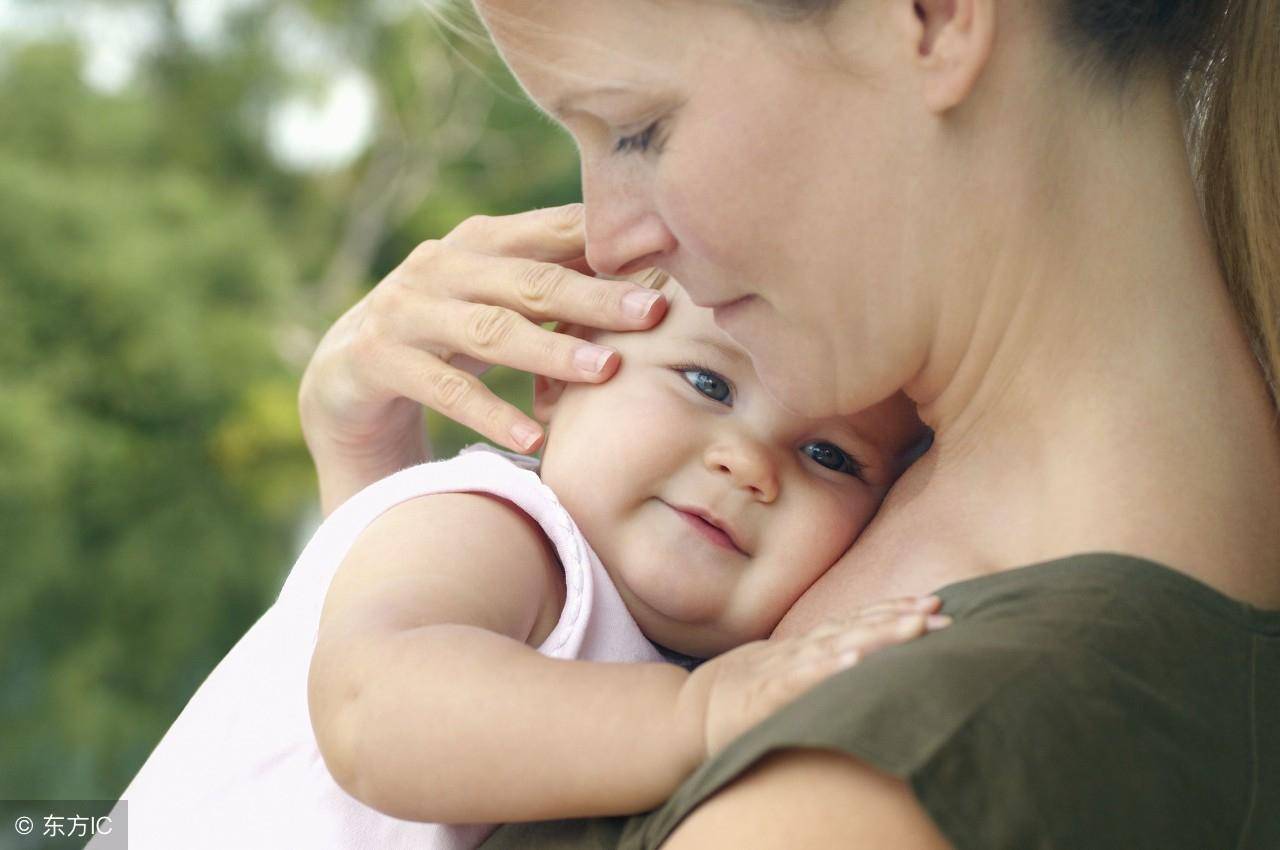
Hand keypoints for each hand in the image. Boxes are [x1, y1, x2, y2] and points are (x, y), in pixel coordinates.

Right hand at [298, 204, 667, 511]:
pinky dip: (490, 414)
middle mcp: (441, 266)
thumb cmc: (446, 333)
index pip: (551, 231)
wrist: (345, 376)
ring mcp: (405, 311)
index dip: (607, 243)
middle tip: (652, 312)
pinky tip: (531, 440)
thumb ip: (555, 278)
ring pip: (489, 329)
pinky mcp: (377, 360)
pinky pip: (443, 389)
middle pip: (528, 279)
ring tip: (604, 370)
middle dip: (594, 294)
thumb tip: (648, 264)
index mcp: (480, 241)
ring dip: (549, 349)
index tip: (668, 256)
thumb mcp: (498, 300)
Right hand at [677, 596, 950, 759]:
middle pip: (856, 629)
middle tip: (941, 611)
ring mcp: (782, 672)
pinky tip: (852, 662)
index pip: (857, 623)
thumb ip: (819, 663)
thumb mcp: (785, 676)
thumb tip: (862, 655)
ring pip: (836, 647)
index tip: (936, 604)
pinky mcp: (763, 695)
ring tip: (913, 626)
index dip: (894, 611)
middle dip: (900, 619)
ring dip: (876, 635)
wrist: (688, 715)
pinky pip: (798, 680)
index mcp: (807, 650)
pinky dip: (825, 669)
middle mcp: (800, 654)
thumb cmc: (743, 699)